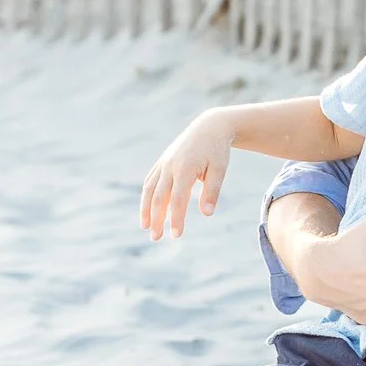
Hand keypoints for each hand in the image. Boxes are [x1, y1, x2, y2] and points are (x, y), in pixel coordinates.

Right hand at [141, 113, 234, 238]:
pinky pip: (150, 181)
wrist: (209, 127)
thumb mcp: (220, 169)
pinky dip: (146, 196)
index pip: (178, 200)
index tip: (176, 235)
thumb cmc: (217, 150)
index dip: (176, 218)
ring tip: (145, 227)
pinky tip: (147, 209)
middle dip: (156, 219)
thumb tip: (206, 214)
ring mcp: (163, 163)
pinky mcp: (162, 162)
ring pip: (150, 189)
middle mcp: (170, 166)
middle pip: (159, 197)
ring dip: (146, 209)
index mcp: (185, 169)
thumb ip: (212, 191)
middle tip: (156, 238)